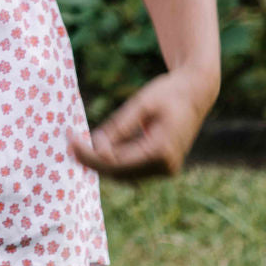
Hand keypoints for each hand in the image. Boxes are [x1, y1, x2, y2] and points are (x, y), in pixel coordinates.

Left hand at [69, 65, 219, 181]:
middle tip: (68, 144)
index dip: (89, 155)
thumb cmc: (169, 92)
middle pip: (119, 173)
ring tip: (78, 145)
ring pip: (125, 174)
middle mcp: (166, 166)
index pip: (116, 162)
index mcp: (161, 150)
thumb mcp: (140, 104)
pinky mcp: (163, 166)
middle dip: (92, 160)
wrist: (197, 91)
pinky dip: (115, 160)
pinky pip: (133, 169)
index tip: (69, 140)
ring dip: (101, 162)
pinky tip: (98, 147)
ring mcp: (166, 169)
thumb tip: (95, 147)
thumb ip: (119, 127)